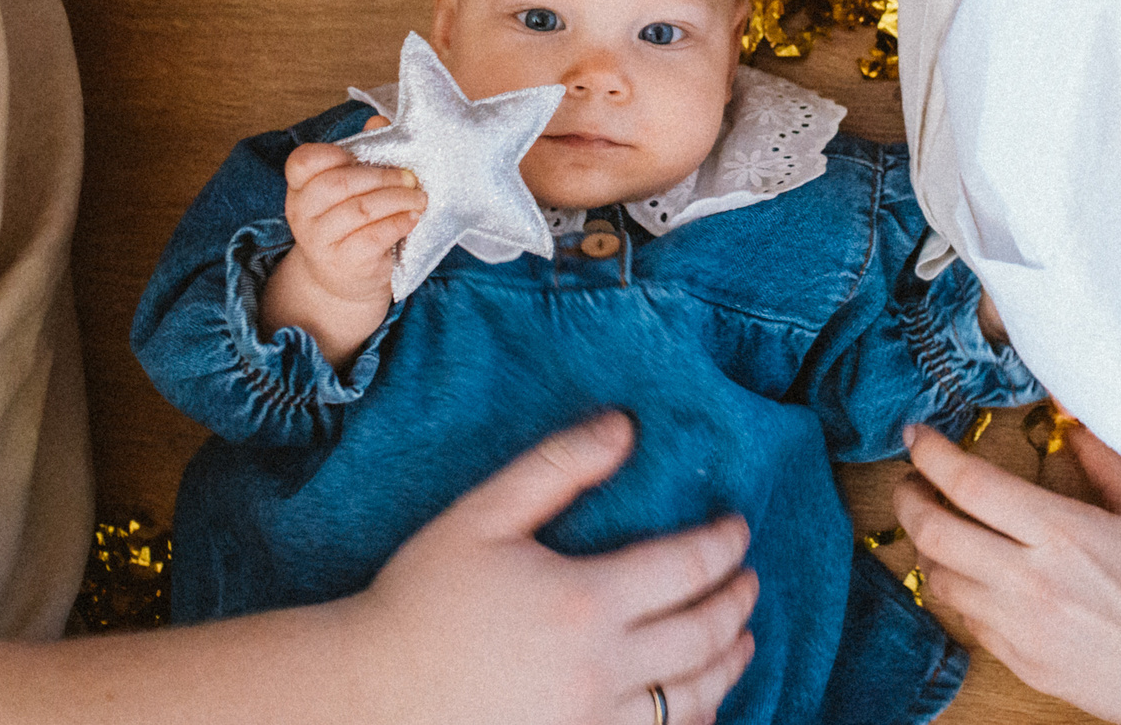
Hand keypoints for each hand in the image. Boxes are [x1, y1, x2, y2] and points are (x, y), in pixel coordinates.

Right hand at [262, 128, 426, 357]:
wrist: (346, 280)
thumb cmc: (352, 224)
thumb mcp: (354, 188)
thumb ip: (364, 152)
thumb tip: (379, 121)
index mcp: (301, 187)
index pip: (302, 161)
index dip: (332, 153)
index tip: (361, 156)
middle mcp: (303, 213)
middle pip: (337, 183)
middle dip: (381, 176)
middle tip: (411, 177)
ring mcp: (319, 241)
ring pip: (358, 209)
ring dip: (396, 198)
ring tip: (419, 197)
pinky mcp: (343, 263)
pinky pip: (372, 237)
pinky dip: (398, 222)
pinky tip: (412, 217)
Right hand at [352, 411, 759, 724]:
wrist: (371, 694)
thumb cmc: (421, 598)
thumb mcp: (482, 516)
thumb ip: (557, 467)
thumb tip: (625, 426)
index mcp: (583, 602)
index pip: (687, 567)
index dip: (724, 545)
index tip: (738, 529)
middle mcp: (600, 670)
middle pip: (703, 635)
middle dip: (738, 603)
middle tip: (750, 581)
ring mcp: (591, 724)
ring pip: (691, 701)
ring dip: (729, 667)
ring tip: (743, 641)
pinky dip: (690, 723)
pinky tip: (695, 705)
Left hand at [893, 423, 1120, 724]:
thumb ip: (1104, 460)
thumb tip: (1070, 420)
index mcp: (1061, 532)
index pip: (969, 483)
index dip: (931, 454)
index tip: (916, 436)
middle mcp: (1029, 579)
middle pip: (934, 532)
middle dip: (908, 499)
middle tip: (910, 482)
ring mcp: (1020, 626)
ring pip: (941, 580)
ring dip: (930, 549)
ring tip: (941, 528)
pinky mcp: (1021, 662)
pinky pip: (967, 620)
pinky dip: (960, 591)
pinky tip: (976, 576)